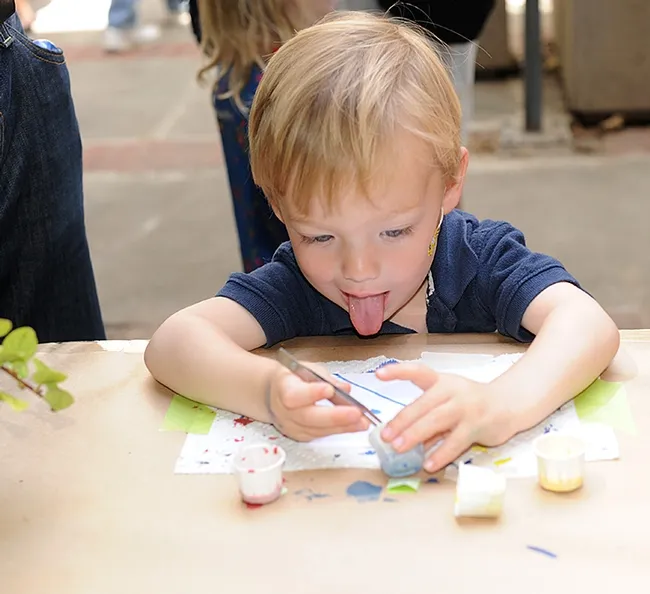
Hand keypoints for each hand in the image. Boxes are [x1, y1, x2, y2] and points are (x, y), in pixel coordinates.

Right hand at [266, 362, 369, 440]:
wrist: (273, 394)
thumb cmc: (293, 378)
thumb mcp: (307, 369)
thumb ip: (325, 378)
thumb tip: (345, 388)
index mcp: (282, 387)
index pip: (294, 394)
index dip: (311, 393)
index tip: (329, 390)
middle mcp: (284, 410)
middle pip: (308, 417)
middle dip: (335, 416)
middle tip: (357, 413)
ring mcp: (291, 426)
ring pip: (317, 430)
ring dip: (343, 427)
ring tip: (363, 422)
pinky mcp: (300, 436)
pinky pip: (320, 435)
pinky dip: (338, 430)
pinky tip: (354, 426)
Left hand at [375, 363, 509, 472]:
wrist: (507, 404)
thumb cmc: (470, 402)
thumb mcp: (447, 402)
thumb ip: (426, 417)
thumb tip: (401, 437)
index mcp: (441, 381)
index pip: (418, 371)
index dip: (398, 372)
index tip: (379, 375)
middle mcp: (452, 390)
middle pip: (423, 404)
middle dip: (402, 421)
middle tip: (385, 435)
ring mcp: (466, 407)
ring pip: (436, 421)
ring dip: (416, 435)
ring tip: (399, 448)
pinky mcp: (477, 425)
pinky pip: (456, 441)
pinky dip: (441, 453)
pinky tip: (428, 463)